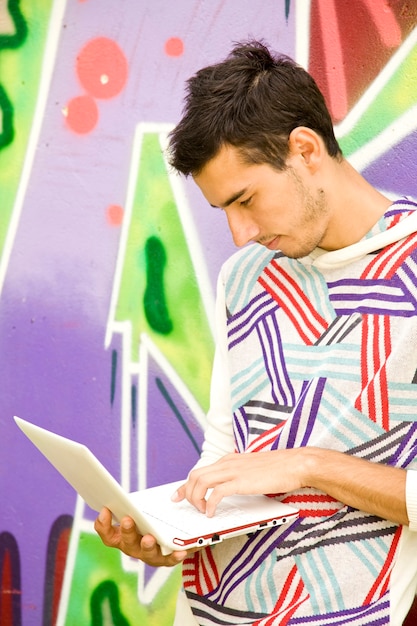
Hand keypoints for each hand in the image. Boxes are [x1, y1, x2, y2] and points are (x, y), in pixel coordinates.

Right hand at [94, 508, 187, 566]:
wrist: (172, 536)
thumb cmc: (150, 520)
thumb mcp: (140, 511)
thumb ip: (133, 504)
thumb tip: (127, 494)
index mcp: (123, 536)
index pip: (108, 534)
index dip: (103, 524)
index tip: (105, 509)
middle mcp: (133, 548)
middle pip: (126, 542)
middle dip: (126, 531)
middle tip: (127, 519)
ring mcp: (149, 556)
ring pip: (146, 553)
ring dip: (146, 545)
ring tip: (149, 538)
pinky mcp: (166, 560)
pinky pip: (169, 559)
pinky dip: (174, 556)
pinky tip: (180, 550)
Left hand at [173, 449, 308, 516]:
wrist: (294, 463)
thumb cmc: (277, 469)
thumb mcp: (251, 470)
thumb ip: (238, 476)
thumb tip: (228, 488)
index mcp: (229, 460)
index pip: (200, 470)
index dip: (186, 484)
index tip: (178, 495)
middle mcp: (227, 463)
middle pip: (195, 475)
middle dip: (185, 492)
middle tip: (182, 505)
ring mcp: (233, 471)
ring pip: (201, 482)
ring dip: (196, 499)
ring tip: (201, 512)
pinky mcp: (241, 482)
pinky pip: (216, 493)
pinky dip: (209, 504)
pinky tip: (211, 514)